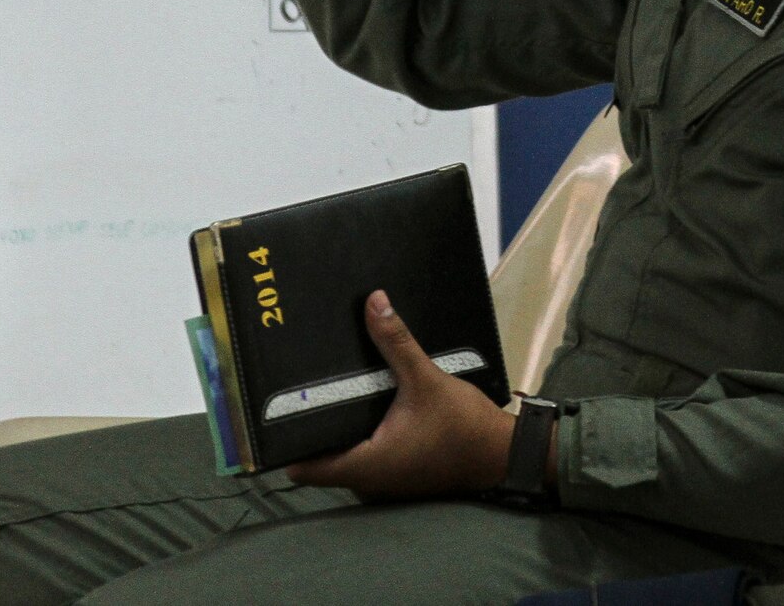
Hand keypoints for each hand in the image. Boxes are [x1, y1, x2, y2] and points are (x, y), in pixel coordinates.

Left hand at [285, 290, 519, 501]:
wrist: (504, 454)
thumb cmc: (464, 427)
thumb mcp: (428, 380)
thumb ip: (397, 344)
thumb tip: (374, 303)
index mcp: (364, 464)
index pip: (301, 466)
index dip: (284, 443)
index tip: (278, 411)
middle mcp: (367, 479)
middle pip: (319, 458)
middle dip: (312, 427)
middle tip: (304, 389)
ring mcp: (384, 480)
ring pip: (343, 456)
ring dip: (339, 429)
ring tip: (332, 391)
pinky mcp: (400, 472)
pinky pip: (367, 455)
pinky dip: (362, 433)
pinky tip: (368, 403)